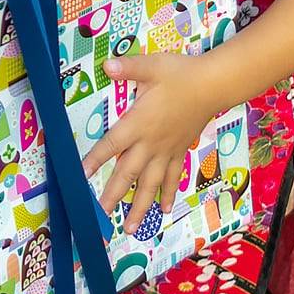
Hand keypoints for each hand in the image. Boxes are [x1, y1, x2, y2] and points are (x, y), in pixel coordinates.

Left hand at [85, 54, 218, 230]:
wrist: (212, 85)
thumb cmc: (180, 74)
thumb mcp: (151, 66)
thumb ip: (127, 68)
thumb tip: (106, 65)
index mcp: (139, 123)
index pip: (112, 144)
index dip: (96, 159)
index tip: (81, 175)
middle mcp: (150, 143)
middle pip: (128, 173)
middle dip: (113, 194)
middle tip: (100, 215)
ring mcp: (166, 151)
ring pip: (150, 183)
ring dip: (139, 206)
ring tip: (130, 228)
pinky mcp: (179, 151)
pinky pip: (172, 177)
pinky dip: (168, 193)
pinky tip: (165, 209)